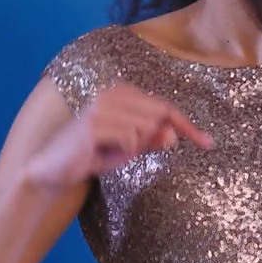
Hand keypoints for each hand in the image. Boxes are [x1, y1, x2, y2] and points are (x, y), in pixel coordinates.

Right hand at [22, 83, 212, 189]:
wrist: (52, 170)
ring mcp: (102, 107)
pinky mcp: (94, 125)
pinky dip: (123, 154)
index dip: (188, 126)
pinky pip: (131, 140)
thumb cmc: (92, 156)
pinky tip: (103, 155)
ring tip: (111, 152)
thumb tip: (174, 135)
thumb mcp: (129, 148)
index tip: (209, 143)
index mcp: (121, 93)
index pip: (165, 106)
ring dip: (135, 148)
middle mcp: (112, 93)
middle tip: (128, 152)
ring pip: (147, 128)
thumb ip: (152, 139)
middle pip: (160, 115)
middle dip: (154, 139)